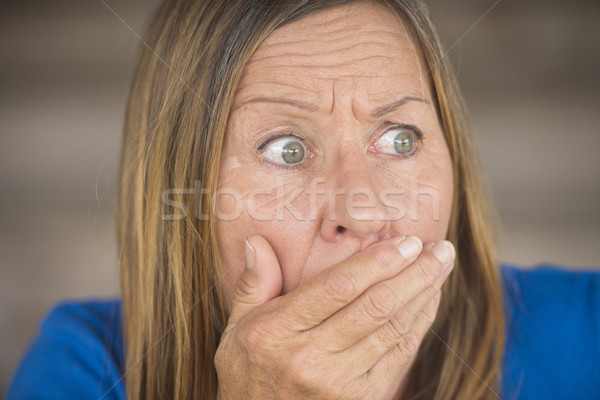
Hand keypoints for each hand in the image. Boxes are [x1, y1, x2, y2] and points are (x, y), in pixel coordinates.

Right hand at [214, 235, 454, 399]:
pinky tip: (428, 301)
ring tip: (440, 267)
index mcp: (278, 332)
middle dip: (414, 273)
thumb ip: (253, 283)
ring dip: (423, 295)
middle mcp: (310, 358)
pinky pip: (398, 356)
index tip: (405, 241)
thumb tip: (256, 242)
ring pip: (392, 329)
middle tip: (438, 249)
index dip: (377, 261)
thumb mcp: (237, 328)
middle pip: (375, 306)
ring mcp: (339, 384)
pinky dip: (418, 325)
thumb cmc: (248, 374)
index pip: (338, 287)